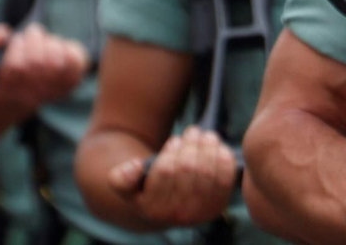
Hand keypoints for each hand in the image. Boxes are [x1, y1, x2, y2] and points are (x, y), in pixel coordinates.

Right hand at [0, 22, 87, 109]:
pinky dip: (68, 48)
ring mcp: (54, 90)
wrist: (25, 85)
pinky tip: (60, 48)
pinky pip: (75, 61)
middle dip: (34, 40)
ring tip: (44, 44)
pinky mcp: (72, 82)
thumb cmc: (7, 62)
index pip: (15, 67)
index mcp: (7, 88)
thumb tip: (5, 36)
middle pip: (36, 61)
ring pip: (55, 60)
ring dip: (50, 44)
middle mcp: (31, 95)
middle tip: (31, 38)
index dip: (17, 45)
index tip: (16, 40)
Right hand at [107, 125, 236, 226]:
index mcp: (152, 209)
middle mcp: (176, 215)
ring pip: (208, 172)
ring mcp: (198, 213)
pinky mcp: (216, 208)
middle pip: (188, 169)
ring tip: (205, 135)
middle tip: (192, 131)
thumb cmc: (145, 188)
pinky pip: (225, 180)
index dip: (173, 151)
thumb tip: (136, 167)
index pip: (166, 171)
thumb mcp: (125, 184)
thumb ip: (121, 177)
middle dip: (192, 144)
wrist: (163, 207)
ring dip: (209, 148)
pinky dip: (224, 160)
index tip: (175, 139)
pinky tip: (218, 148)